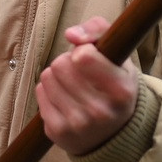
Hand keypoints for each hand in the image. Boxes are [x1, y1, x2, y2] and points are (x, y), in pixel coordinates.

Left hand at [36, 19, 138, 155]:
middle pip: (61, 64)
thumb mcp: (118, 55)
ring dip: (57, 75)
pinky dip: (49, 90)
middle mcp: (101, 112)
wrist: (112, 132)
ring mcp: (78, 125)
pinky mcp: (58, 132)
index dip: (83, 50)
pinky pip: (39, 92)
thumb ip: (98, 29)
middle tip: (81, 74)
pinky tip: (64, 98)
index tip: (91, 58)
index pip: (83, 55)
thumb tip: (71, 35)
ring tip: (73, 85)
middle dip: (68, 62)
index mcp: (122, 91)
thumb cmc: (114, 84)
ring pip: (48, 76)